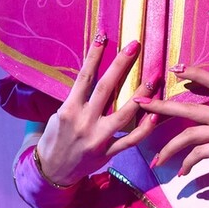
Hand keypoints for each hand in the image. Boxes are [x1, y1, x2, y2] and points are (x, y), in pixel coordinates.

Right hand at [34, 37, 159, 185]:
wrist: (52, 170)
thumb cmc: (56, 138)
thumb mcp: (60, 115)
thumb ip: (77, 99)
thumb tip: (93, 76)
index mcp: (69, 109)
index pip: (84, 77)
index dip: (94, 56)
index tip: (103, 36)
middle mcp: (84, 122)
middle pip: (106, 88)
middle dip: (121, 65)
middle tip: (135, 45)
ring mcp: (97, 138)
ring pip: (124, 113)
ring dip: (140, 94)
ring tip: (154, 78)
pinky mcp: (107, 152)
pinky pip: (130, 140)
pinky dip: (145, 129)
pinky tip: (156, 115)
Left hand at [132, 67, 208, 202]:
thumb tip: (184, 118)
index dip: (196, 73)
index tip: (175, 69)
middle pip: (190, 107)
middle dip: (162, 106)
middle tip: (141, 104)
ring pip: (189, 134)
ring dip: (169, 149)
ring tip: (158, 162)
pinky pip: (198, 153)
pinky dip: (186, 164)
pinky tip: (181, 173)